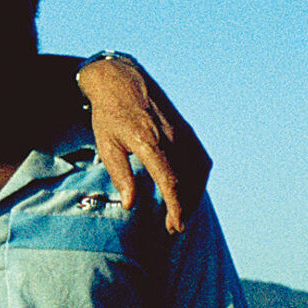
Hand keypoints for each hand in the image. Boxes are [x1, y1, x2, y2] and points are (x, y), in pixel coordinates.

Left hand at [77, 53, 211, 232]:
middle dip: (184, 207)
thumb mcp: (106, 145)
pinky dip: (199, 178)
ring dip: (194, 195)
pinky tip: (191, 191)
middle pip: (188, 180)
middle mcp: (171, 137)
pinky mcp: (186, 129)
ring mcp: (182, 132)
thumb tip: (130, 204)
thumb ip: (121, 175)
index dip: (176, 207)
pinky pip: (200, 158)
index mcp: (149, 142)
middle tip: (174, 227)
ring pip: (198, 171)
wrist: (121, 80)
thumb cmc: (109, 115)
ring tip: (182, 213)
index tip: (175, 225)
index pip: (170, 181)